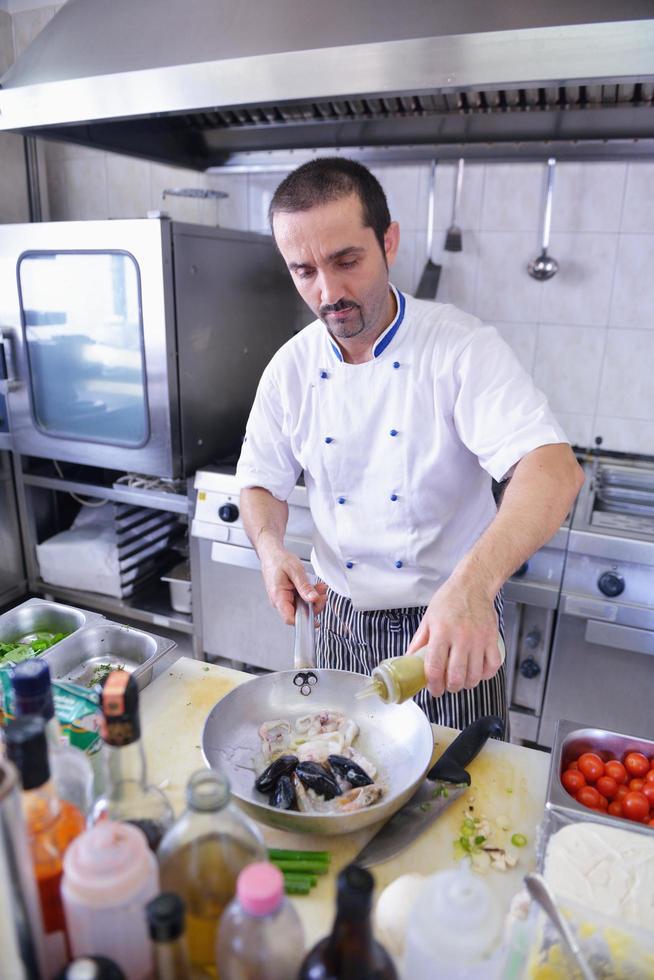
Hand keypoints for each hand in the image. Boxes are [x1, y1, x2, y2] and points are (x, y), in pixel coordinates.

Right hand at [259, 544, 327, 625]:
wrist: (271, 554)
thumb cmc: (278, 560)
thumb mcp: (295, 571)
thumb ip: (305, 586)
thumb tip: (313, 599)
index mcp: (278, 597)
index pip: (290, 619)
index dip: (305, 620)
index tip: (316, 613)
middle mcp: (279, 601)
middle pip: (299, 614)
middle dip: (314, 605)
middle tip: (321, 595)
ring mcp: (283, 600)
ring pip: (302, 607)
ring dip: (313, 599)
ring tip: (318, 588)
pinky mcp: (288, 597)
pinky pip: (300, 601)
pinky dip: (308, 595)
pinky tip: (313, 587)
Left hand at [406, 576, 502, 697]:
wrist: (473, 585)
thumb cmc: (449, 600)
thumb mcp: (428, 619)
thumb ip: (419, 641)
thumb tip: (409, 660)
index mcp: (441, 632)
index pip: (435, 667)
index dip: (433, 684)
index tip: (434, 690)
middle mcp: (461, 637)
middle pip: (456, 676)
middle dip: (450, 688)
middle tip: (447, 686)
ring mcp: (479, 639)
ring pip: (475, 675)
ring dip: (467, 684)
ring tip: (461, 680)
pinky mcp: (492, 639)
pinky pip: (493, 666)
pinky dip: (486, 675)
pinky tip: (478, 672)